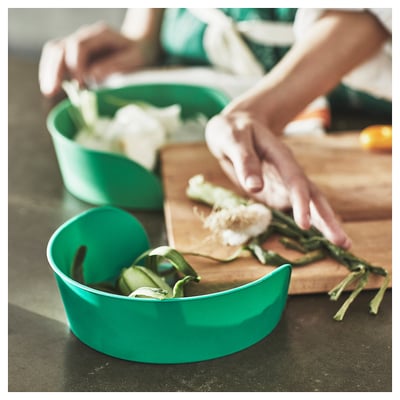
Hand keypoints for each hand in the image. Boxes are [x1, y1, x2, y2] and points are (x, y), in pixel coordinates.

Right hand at [39, 22, 160, 96]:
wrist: (138, 46)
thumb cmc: (137, 55)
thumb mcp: (133, 60)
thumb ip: (115, 65)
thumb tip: (93, 75)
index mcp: (100, 35)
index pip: (79, 45)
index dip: (76, 65)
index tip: (79, 84)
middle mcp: (84, 36)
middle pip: (61, 47)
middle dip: (55, 69)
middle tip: (53, 91)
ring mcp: (76, 43)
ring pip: (54, 52)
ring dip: (48, 72)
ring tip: (49, 91)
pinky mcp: (73, 54)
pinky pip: (56, 59)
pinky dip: (51, 73)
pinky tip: (51, 88)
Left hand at [205, 112, 351, 248]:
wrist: (234, 128)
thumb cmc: (232, 131)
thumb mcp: (232, 140)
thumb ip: (244, 161)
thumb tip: (255, 188)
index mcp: (280, 155)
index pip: (295, 180)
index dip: (301, 202)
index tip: (305, 225)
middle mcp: (288, 170)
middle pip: (312, 195)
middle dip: (327, 219)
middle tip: (344, 243)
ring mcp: (284, 183)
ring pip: (308, 204)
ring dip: (323, 223)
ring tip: (342, 244)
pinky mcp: (276, 192)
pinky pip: (292, 209)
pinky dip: (306, 222)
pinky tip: (318, 238)